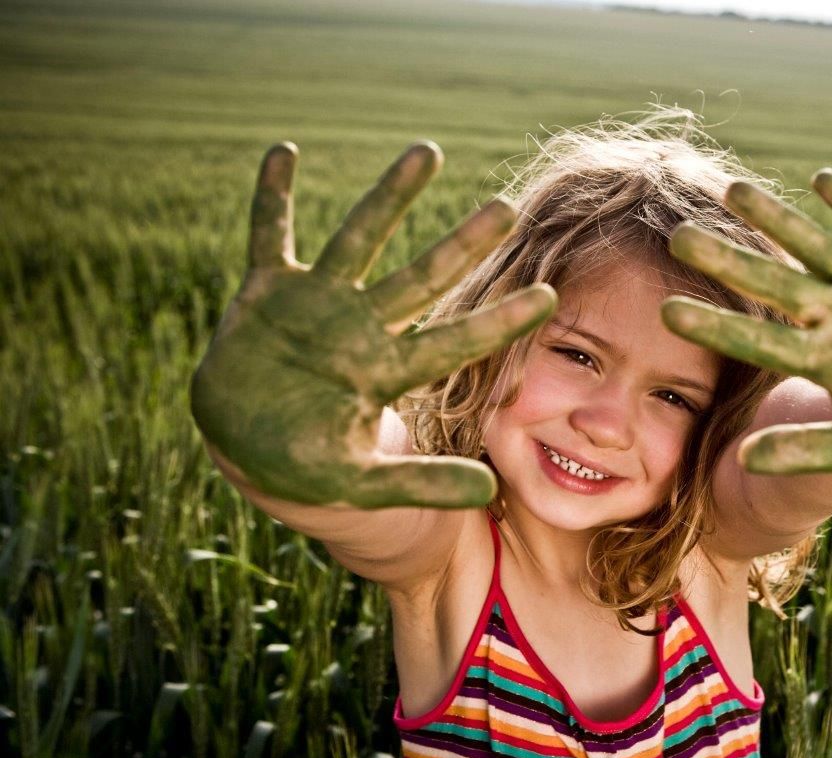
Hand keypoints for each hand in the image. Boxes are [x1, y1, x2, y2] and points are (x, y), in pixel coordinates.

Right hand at [190, 142, 554, 506]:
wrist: (242, 444)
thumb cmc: (305, 467)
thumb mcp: (362, 483)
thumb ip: (422, 484)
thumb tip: (490, 493)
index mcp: (386, 371)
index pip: (455, 341)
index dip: (499, 321)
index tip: (550, 297)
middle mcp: (361, 326)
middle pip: (423, 279)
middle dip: (463, 245)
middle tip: (507, 207)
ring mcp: (316, 303)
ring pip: (360, 240)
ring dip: (390, 197)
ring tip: (429, 151)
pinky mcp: (266, 292)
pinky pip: (269, 236)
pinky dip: (273, 199)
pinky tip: (283, 153)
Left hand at [662, 169, 831, 473]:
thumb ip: (806, 451)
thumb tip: (746, 461)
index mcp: (823, 360)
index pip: (756, 340)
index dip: (714, 325)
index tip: (667, 312)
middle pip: (772, 283)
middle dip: (728, 260)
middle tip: (679, 237)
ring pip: (814, 245)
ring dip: (775, 218)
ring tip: (731, 188)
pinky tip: (820, 178)